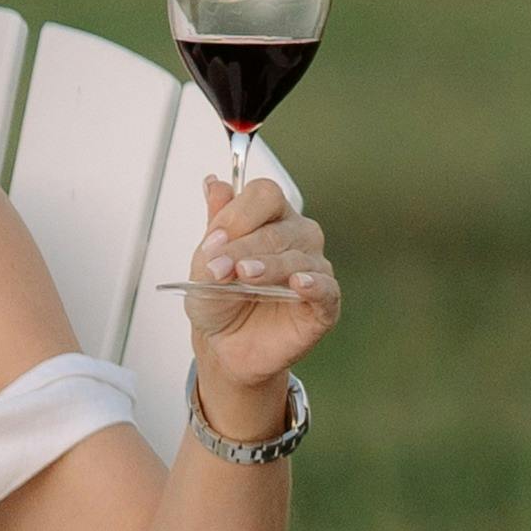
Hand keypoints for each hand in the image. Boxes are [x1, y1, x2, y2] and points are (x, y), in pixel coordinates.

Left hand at [184, 171, 336, 431]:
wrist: (225, 347)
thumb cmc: (220, 301)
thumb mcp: (203, 264)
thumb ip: (215, 227)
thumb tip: (214, 183)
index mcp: (270, 219)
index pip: (264, 195)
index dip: (239, 214)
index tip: (214, 238)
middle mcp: (297, 237)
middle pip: (279, 228)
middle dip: (245, 247)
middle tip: (219, 267)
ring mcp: (314, 269)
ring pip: (298, 257)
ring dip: (267, 266)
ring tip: (243, 278)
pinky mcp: (325, 303)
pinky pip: (326, 288)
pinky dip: (313, 284)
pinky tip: (298, 283)